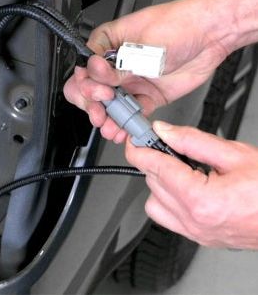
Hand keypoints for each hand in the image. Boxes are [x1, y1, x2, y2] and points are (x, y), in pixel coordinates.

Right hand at [64, 0, 229, 141]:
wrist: (211, 35)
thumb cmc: (178, 25)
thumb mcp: (143, 46)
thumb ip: (118, 65)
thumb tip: (94, 72)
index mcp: (108, 43)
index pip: (85, 67)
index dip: (88, 83)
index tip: (101, 92)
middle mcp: (117, 63)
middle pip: (92, 88)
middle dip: (93, 104)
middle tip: (101, 113)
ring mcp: (131, 80)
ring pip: (111, 104)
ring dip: (108, 118)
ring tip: (111, 128)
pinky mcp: (147, 95)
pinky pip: (133, 112)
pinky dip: (128, 123)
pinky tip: (125, 129)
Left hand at [126, 121, 257, 248]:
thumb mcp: (235, 154)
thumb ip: (193, 140)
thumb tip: (165, 130)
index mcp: (201, 200)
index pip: (154, 168)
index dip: (140, 148)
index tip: (135, 138)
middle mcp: (196, 222)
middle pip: (152, 183)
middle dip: (153, 160)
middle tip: (162, 143)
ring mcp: (199, 234)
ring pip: (155, 203)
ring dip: (159, 182)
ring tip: (180, 165)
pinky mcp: (204, 238)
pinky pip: (170, 218)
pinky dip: (169, 200)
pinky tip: (186, 185)